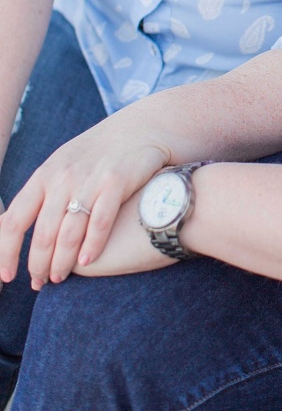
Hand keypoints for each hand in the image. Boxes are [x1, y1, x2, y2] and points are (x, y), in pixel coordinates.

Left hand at [0, 111, 171, 290]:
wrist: (138, 129)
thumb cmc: (95, 154)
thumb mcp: (60, 165)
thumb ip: (40, 194)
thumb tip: (7, 227)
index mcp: (44, 176)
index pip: (13, 221)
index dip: (6, 253)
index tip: (8, 276)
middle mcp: (62, 178)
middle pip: (42, 234)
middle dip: (38, 265)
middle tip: (41, 282)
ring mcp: (89, 180)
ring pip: (68, 234)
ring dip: (61, 262)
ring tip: (59, 277)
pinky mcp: (116, 182)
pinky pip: (99, 223)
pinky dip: (91, 246)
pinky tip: (86, 261)